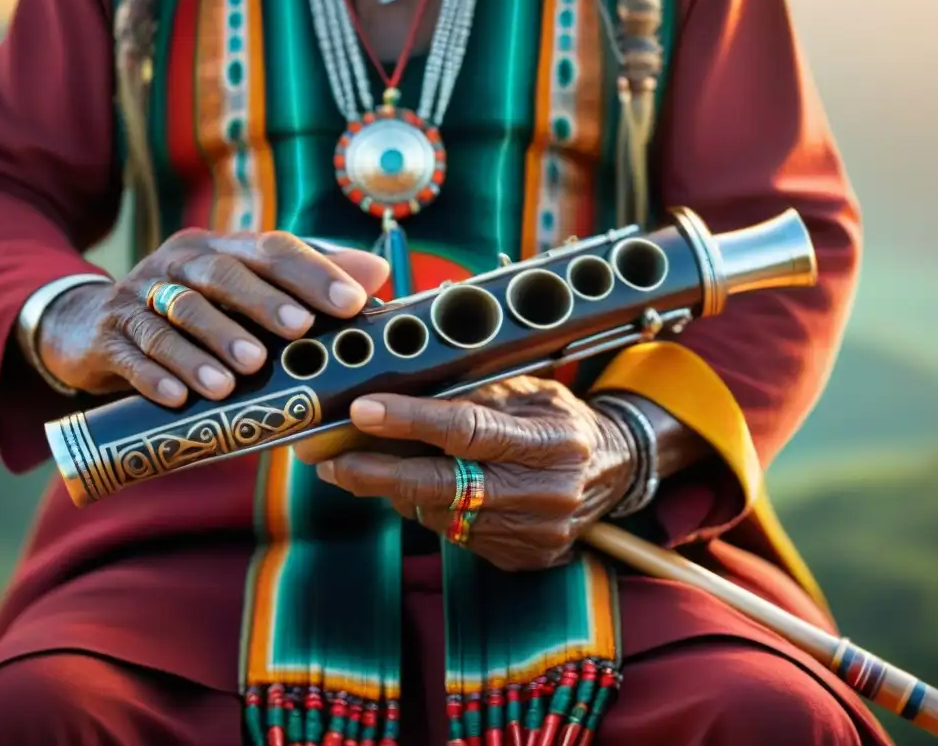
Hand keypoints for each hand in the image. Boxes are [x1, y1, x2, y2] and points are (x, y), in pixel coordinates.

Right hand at [37, 230, 388, 404]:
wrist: (90, 327)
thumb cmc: (192, 314)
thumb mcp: (244, 294)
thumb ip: (305, 284)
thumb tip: (377, 274)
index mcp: (220, 248)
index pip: (270, 248)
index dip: (312, 273)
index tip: (352, 302)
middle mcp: (178, 263)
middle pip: (222, 273)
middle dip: (263, 303)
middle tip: (299, 331)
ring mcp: (138, 296)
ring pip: (175, 314)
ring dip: (209, 345)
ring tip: (237, 379)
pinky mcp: (107, 335)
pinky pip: (132, 351)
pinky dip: (156, 375)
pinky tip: (180, 399)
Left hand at [296, 377, 637, 571]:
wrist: (611, 472)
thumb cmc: (560, 418)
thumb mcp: (530, 390)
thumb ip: (475, 390)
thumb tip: (400, 378)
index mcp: (553, 440)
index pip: (469, 429)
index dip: (410, 420)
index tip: (361, 410)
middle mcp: (546, 493)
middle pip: (444, 485)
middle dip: (375, 472)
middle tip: (326, 459)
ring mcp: (535, 534)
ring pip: (440, 514)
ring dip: (390, 490)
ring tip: (355, 466)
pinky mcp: (523, 559)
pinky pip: (454, 536)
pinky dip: (423, 510)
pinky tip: (404, 489)